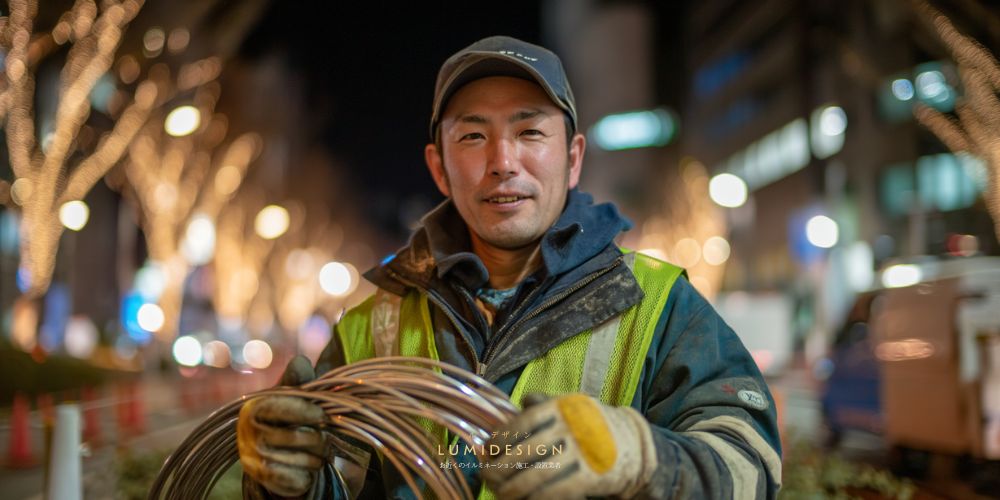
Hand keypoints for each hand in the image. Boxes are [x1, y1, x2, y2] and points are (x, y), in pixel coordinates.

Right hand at [238, 356, 328, 496]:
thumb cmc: (288, 421)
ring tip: (318, 451)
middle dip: (319, 438)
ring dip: (318, 456)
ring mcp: (253, 460)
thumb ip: (299, 382)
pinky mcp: (264, 481)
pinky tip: (308, 467)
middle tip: (324, 436)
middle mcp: (247, 435)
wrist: (275, 459)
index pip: (282, 408)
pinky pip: (299, 478)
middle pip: (297, 436)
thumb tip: (300, 361)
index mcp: (252, 409)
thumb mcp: (294, 399)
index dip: (307, 412)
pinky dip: (310, 473)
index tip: (322, 415)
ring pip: (302, 459)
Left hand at [481, 393, 656, 498]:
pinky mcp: (591, 478)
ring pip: (536, 476)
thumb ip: (544, 404)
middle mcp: (572, 428)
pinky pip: (555, 493)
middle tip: (487, 477)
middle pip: (525, 452)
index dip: (501, 440)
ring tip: (501, 494)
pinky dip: (536, 499)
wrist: (636, 447)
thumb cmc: (595, 425)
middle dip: (500, 468)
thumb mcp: (572, 405)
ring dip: (513, 489)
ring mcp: (582, 454)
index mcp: (564, 407)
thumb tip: (513, 408)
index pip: (522, 423)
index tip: (488, 451)